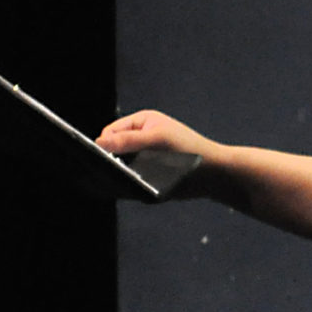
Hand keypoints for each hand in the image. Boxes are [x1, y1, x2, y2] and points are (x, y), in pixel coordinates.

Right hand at [96, 110, 221, 195]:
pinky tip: (126, 189)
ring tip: (125, 180)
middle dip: (111, 161)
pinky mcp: (146, 174)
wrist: (212, 174)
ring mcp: (142, 157)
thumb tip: (98, 143)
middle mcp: (138, 138)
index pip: (109, 132)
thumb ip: (129, 140)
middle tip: (113, 173)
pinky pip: (126, 180)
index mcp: (141, 122)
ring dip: (118, 174)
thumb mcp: (157, 140)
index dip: (104, 145)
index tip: (104, 159)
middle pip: (111, 150)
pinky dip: (124, 184)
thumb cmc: (189, 150)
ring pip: (117, 166)